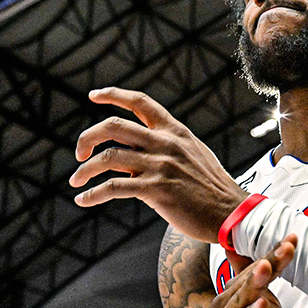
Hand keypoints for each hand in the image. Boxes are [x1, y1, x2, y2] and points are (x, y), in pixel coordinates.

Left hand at [70, 88, 247, 242]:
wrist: (231, 212)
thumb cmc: (212, 187)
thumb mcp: (194, 153)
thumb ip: (169, 145)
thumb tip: (142, 146)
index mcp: (174, 131)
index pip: (140, 103)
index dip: (113, 95)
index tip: (93, 95)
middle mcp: (165, 143)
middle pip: (113, 126)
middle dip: (87, 137)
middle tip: (80, 153)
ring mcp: (160, 166)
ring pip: (108, 157)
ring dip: (84, 170)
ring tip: (76, 179)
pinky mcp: (156, 190)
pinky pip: (113, 187)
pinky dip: (93, 194)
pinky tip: (83, 200)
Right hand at [209, 236, 297, 307]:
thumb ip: (266, 288)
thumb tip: (264, 257)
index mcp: (240, 293)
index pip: (258, 268)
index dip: (275, 253)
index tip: (292, 238)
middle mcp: (227, 302)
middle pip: (250, 278)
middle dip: (269, 262)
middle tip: (285, 247)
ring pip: (241, 297)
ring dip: (255, 282)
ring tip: (268, 267)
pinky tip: (261, 305)